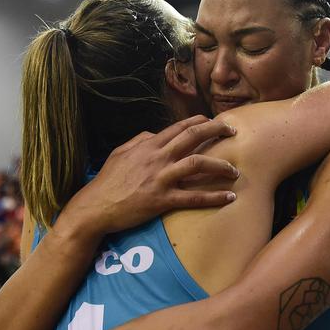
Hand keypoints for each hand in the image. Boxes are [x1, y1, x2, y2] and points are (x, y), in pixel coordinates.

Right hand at [60, 115, 238, 235]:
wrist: (95, 207)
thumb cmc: (107, 181)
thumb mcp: (120, 153)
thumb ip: (140, 140)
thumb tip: (154, 133)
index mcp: (149, 145)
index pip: (180, 127)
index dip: (200, 122)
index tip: (214, 121)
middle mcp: (158, 157)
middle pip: (194, 137)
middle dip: (217, 131)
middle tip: (233, 132)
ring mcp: (161, 178)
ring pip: (198, 164)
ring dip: (221, 165)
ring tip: (235, 170)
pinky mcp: (162, 200)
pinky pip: (194, 197)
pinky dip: (214, 197)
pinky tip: (230, 197)